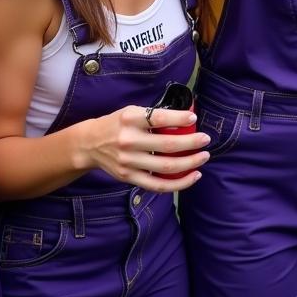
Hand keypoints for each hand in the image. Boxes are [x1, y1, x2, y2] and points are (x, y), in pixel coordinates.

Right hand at [76, 105, 210, 192]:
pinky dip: (178, 183)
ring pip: (165, 167)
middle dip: (191, 144)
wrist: (90, 144)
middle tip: (206, 140)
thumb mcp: (131, 112)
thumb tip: (185, 119)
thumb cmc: (117, 124)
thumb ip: (153, 116)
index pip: (158, 118)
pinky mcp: (128, 177)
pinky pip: (157, 185)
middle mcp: (129, 141)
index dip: (178, 119)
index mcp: (130, 119)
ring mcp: (128, 161)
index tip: (193, 119)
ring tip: (203, 157)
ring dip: (189, 164)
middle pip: (166, 145)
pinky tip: (192, 176)